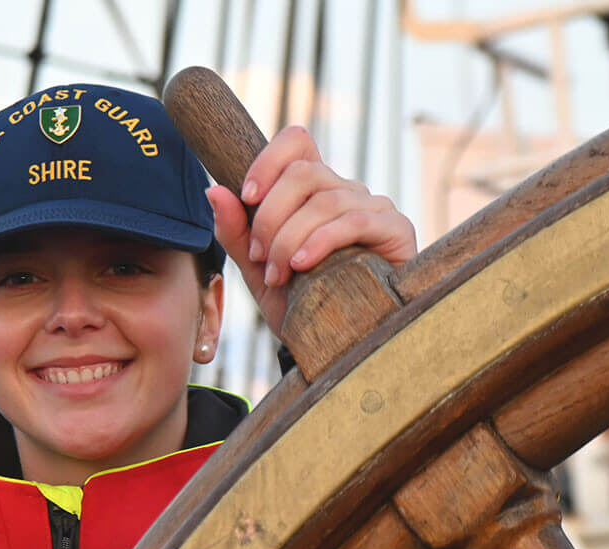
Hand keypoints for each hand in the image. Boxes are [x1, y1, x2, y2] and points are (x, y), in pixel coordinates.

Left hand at [206, 125, 416, 336]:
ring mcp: (373, 207)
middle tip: (260, 258)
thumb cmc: (299, 302)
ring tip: (279, 274)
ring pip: (324, 200)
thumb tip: (214, 190)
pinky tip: (303, 266)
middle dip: (270, 217)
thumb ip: (236, 231)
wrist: (333, 345)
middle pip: (304, 173)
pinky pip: (354, 221)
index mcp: (313, 190)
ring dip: (290, 239)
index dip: (268, 161)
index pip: (296, 142)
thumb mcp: (258, 269)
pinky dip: (321, 242)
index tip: (246, 197)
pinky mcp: (395, 230)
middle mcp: (345, 190)